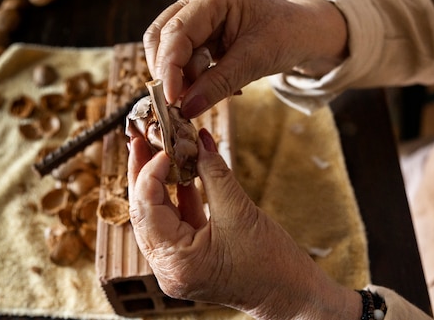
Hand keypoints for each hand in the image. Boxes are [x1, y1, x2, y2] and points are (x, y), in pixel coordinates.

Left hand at [127, 128, 360, 318]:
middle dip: (144, 173)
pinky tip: (183, 169)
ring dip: (160, 181)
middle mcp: (168, 268)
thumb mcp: (239, 212)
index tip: (164, 145)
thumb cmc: (271, 264)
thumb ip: (214, 174)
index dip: (151, 172)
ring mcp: (177, 264)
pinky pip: (176, 221)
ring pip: (158, 214)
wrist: (292, 295)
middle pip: (145, 212)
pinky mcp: (189, 257)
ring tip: (158, 148)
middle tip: (141, 139)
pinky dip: (180, 195)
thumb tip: (198, 141)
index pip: (146, 209)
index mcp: (176, 263)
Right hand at [143, 0, 346, 116]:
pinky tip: (215, 87)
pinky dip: (192, 79)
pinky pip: (182, 60)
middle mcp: (197, 1)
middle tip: (183, 102)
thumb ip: (218, 84)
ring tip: (208, 93)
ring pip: (167, 51)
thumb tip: (186, 108)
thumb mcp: (255, 61)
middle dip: (169, 72)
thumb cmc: (286, 36)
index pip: (176, 32)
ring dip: (181, 78)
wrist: (303, 34)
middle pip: (161, 37)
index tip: (171, 99)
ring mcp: (195, 17)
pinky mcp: (198, 36)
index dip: (169, 67)